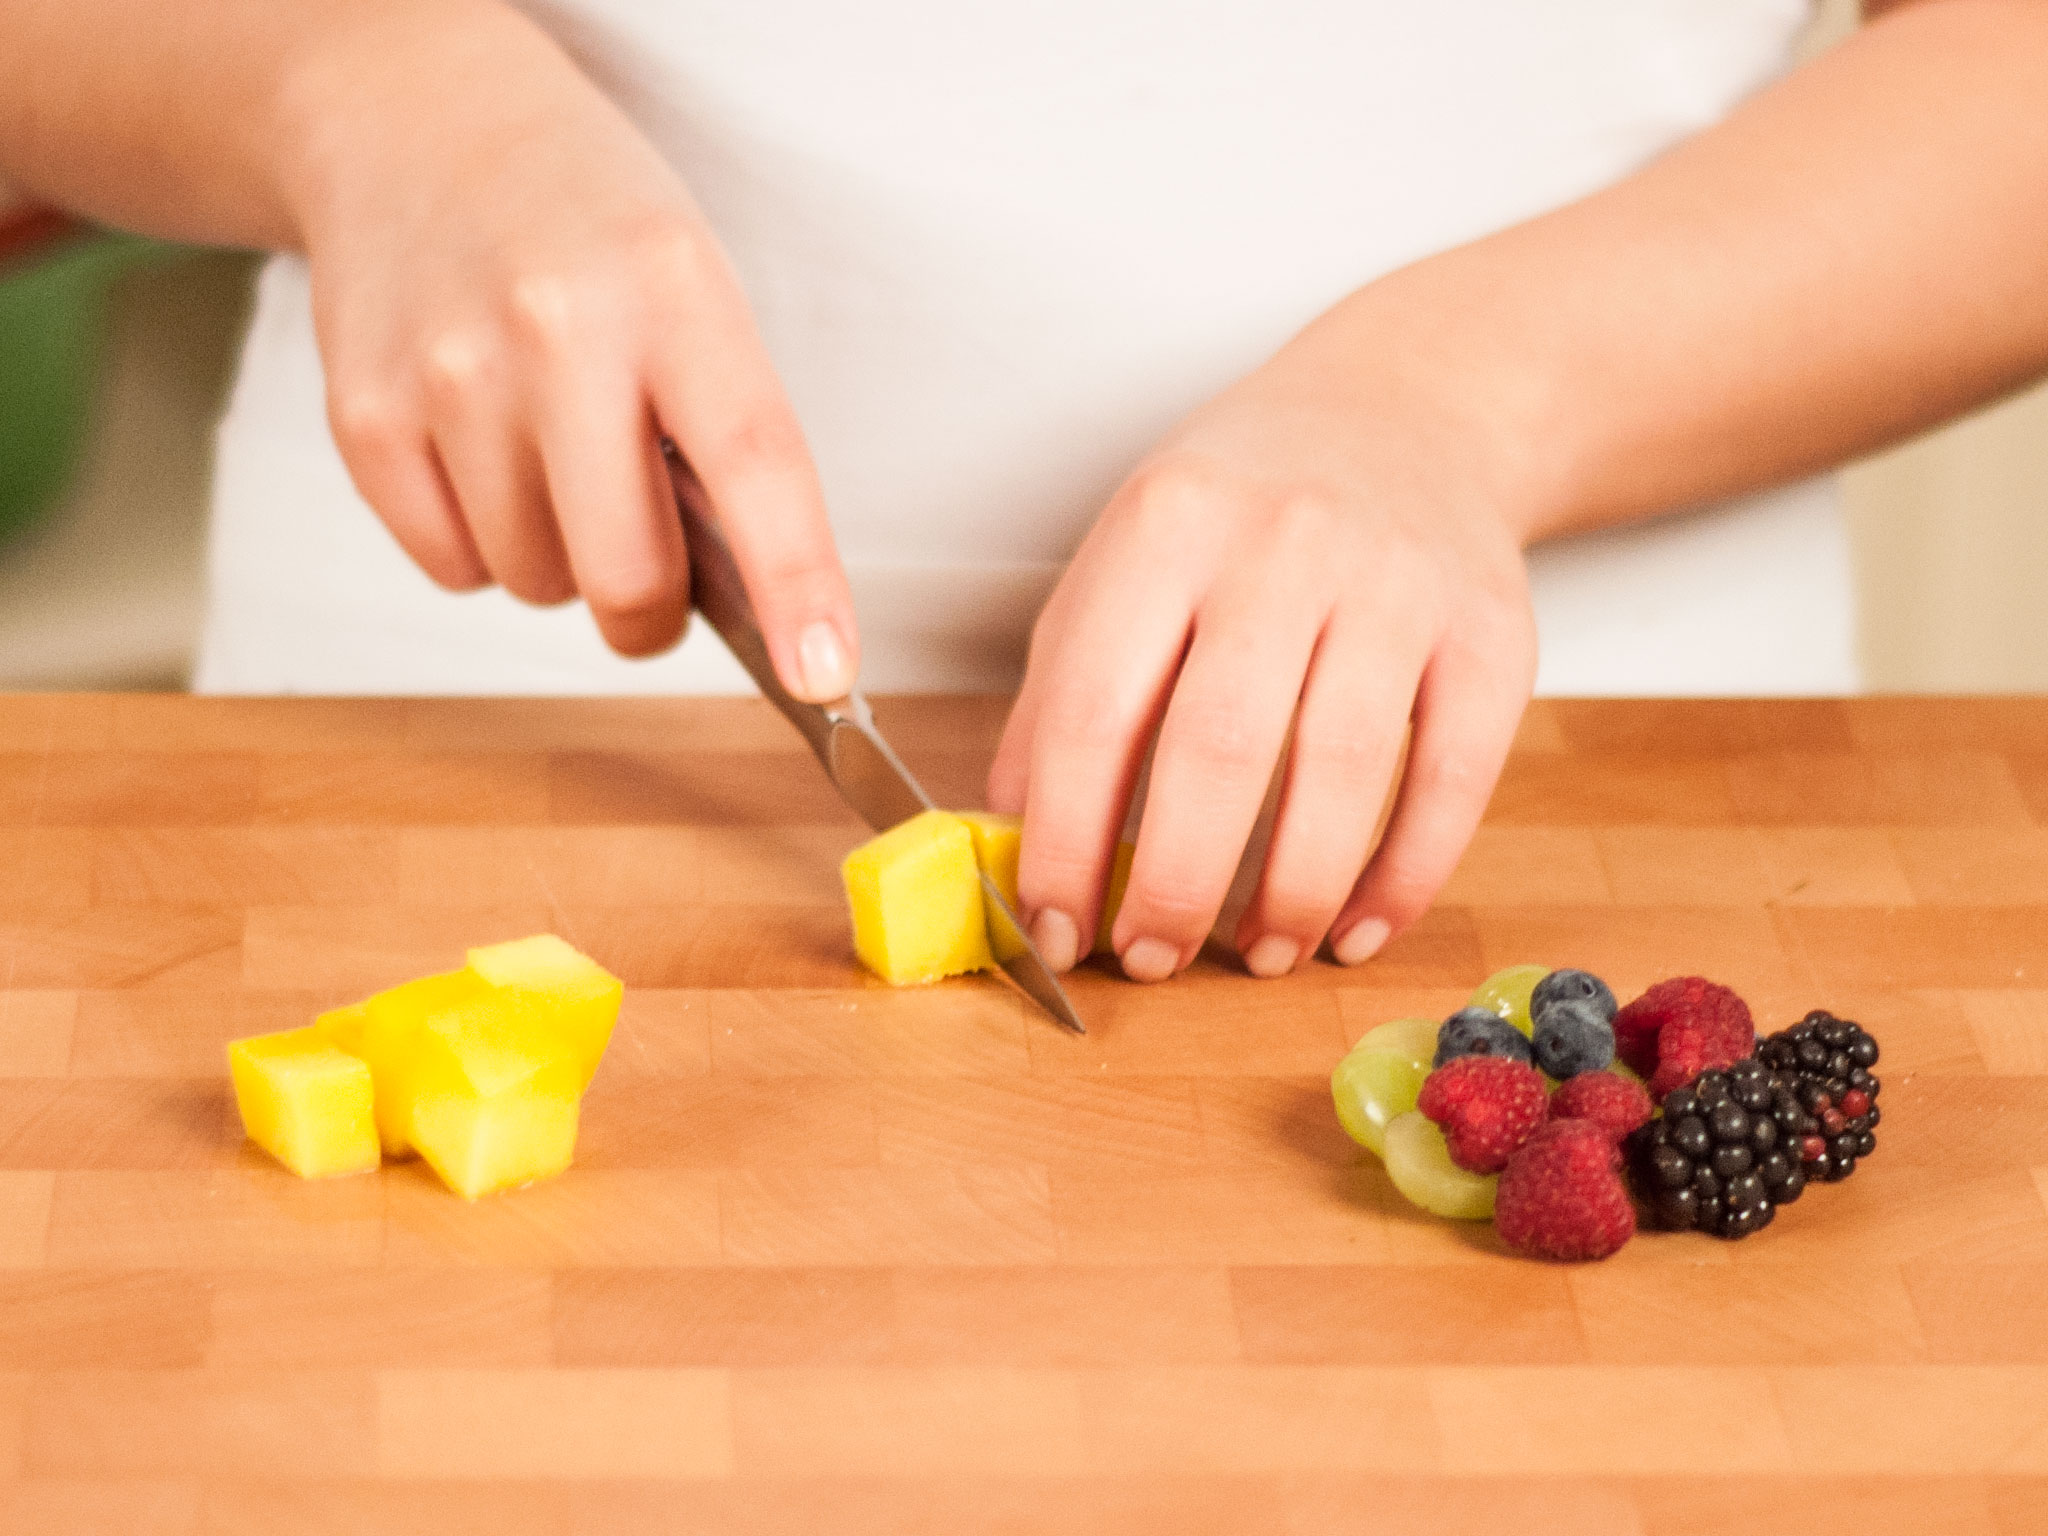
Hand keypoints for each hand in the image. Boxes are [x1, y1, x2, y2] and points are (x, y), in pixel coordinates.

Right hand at [281, 3, 856, 692]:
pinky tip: (481, 446)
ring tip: (549, 446)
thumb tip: (756, 601)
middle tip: (657, 571)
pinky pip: (453, 568)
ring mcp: (450, 373)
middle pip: (626, 574)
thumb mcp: (692, 285)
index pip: (755, 464)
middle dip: (653, 612)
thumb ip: (724, 429)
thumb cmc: (583, 224)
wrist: (414, 122)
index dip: (797, 584)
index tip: (824, 674)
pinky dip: (480, 540)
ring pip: (534, 584)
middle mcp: (558, 327)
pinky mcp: (365, 416)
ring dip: (558, 556)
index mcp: (674, 288)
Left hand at [988, 292, 1540, 979]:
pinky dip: (1403, 876)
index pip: (1092, 711)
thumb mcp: (1126, 560)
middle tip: (1149, 959)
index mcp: (1168, 525)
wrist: (1412, 411)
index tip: (1053, 925)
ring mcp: (1398, 584)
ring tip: (1257, 955)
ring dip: (1293, 895)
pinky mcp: (1492, 633)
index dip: (1062, 839)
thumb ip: (1063, 692)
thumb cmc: (1244, 506)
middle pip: (1218, 752)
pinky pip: (1454, 780)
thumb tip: (1012, 836)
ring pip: (1342, 772)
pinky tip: (1356, 928)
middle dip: (1173, 886)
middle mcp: (1284, 543)